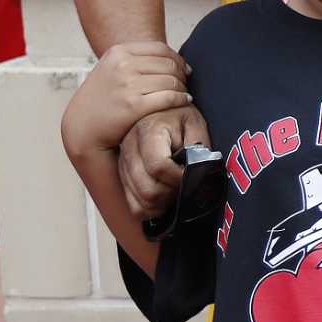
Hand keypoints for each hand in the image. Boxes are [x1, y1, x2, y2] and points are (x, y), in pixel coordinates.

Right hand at [62, 39, 194, 168]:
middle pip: (169, 64)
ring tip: (184, 94)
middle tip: (185, 84)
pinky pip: (170, 97)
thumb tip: (172, 59)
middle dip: (181, 74)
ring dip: (183, 88)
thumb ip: (136, 61)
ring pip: (171, 81)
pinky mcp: (134, 105)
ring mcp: (127, 85)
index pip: (160, 49)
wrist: (83, 127)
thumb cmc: (102, 100)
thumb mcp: (112, 70)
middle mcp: (122, 65)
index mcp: (118, 52)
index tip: (183, 69)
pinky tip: (185, 101)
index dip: (177, 59)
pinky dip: (182, 99)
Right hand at [114, 76, 211, 214]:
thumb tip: (198, 173)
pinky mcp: (123, 177)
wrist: (164, 112)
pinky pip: (135, 206)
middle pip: (148, 189)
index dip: (179, 178)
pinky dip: (153, 209)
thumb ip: (199, 147)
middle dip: (173, 194)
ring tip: (178, 190)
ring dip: (164, 203)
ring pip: (141, 201)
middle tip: (187, 186)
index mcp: (148, 131)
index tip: (194, 176)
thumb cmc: (182, 119)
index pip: (158, 167)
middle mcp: (129, 148)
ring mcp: (122, 164)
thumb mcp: (196, 124)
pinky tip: (166, 198)